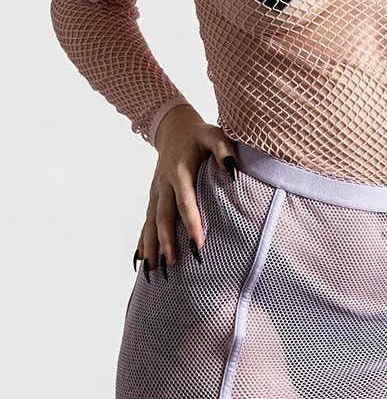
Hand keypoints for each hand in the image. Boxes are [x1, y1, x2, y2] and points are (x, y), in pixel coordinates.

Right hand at [134, 104, 239, 277]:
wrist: (174, 128)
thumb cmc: (199, 135)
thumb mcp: (213, 135)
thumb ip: (223, 150)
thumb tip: (233, 169)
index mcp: (180, 171)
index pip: (186, 201)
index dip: (192, 223)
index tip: (198, 244)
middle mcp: (164, 184)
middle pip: (164, 216)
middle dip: (167, 240)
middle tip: (171, 264)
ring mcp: (156, 192)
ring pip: (151, 222)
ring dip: (152, 245)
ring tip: (153, 269)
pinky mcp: (153, 197)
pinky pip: (146, 221)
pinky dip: (143, 241)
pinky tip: (141, 260)